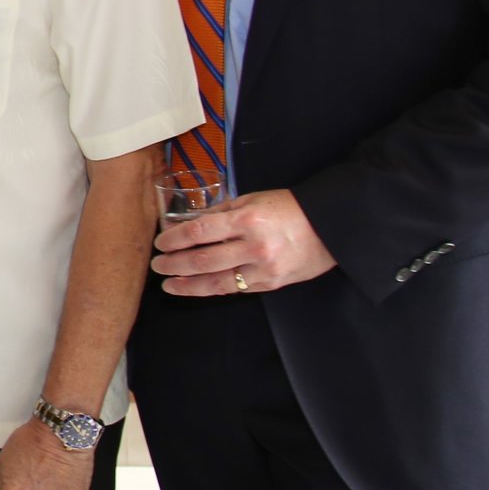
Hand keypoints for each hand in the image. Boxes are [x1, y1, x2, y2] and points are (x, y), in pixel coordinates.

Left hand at [151, 188, 334, 296]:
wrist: (330, 227)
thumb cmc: (289, 209)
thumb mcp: (253, 200)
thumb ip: (221, 212)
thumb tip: (189, 223)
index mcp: (247, 220)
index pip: (199, 232)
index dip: (174, 239)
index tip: (160, 243)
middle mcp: (254, 246)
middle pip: (203, 260)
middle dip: (175, 264)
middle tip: (158, 265)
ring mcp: (263, 269)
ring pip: (217, 282)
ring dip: (188, 285)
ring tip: (169, 284)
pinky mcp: (271, 284)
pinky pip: (235, 289)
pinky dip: (213, 289)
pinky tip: (198, 288)